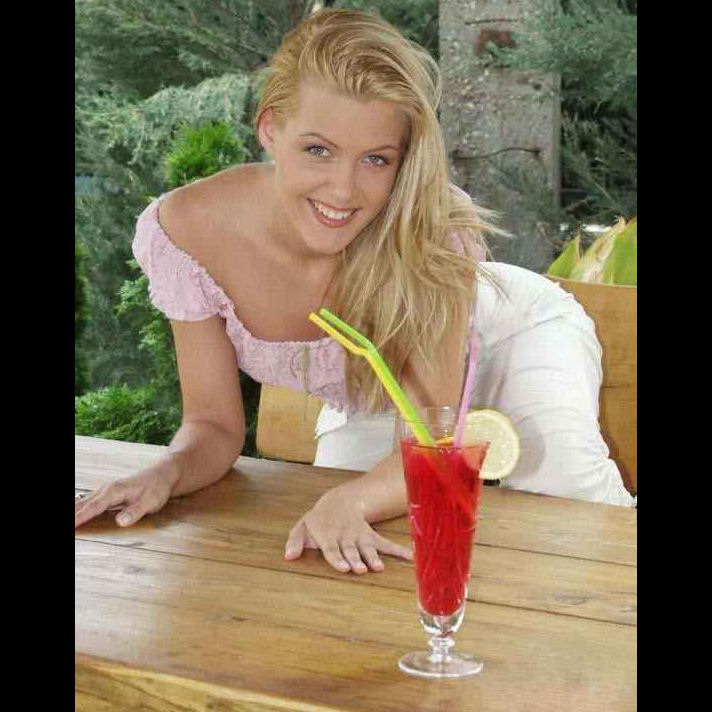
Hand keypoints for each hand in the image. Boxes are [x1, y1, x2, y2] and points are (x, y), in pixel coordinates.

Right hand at [74, 468, 176, 528]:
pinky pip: (88, 502)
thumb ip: (135, 512)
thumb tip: (120, 522)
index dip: (79, 518)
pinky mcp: (107, 494)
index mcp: (114, 492)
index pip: (93, 508)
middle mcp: (106, 490)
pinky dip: (77, 509)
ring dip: (72, 512)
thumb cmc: (157, 488)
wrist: (163, 473)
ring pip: (82, 502)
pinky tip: (74, 515)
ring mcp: (105, 491)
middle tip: (67, 528)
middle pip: (82, 504)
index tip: (69, 527)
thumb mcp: (150, 502)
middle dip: (71, 515)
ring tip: (69, 524)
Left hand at [284, 489, 411, 573]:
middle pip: (351, 550)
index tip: (345, 568)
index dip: (338, 558)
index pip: (332, 549)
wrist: (339, 502)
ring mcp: (360, 536)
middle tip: (361, 569)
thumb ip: (295, 541)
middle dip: (356, 559)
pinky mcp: (371, 536)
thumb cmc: (318, 520)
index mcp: (328, 535)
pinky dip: (398, 550)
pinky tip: (409, 557)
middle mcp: (346, 536)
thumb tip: (288, 556)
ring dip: (373, 557)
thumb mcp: (303, 526)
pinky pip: (386, 544)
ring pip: (368, 547)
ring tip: (379, 567)